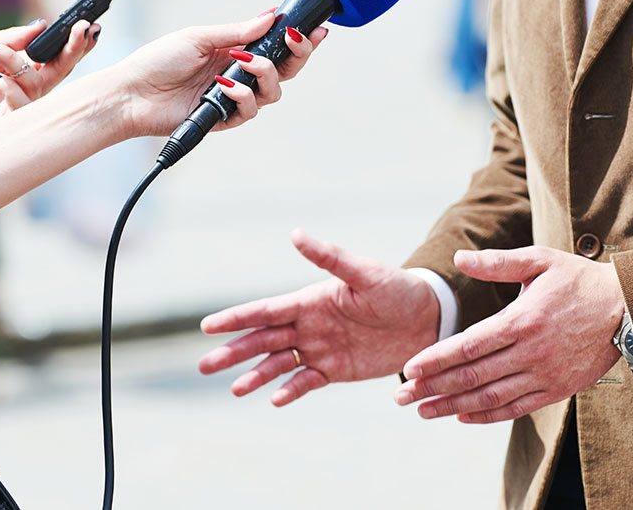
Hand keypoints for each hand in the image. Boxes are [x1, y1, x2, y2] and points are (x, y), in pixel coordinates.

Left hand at [0, 18, 97, 156]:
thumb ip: (11, 38)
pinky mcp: (7, 123)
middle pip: (61, 69)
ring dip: (19, 64)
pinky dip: (11, 89)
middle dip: (74, 49)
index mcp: (20, 65)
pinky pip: (22, 106)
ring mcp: (18, 104)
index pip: (55, 54)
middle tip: (84, 31)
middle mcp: (25, 85)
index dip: (73, 41)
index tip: (87, 25)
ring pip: (40, 84)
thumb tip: (42, 25)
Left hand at [106, 11, 327, 137]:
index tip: (314, 28)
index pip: (276, 46)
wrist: (131, 93)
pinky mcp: (223, 119)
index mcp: (235, 51)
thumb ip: (236, 31)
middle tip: (293, 41)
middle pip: (284, 71)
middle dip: (297, 56)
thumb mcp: (200, 36)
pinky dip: (242, 96)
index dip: (298, 40)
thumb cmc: (158, 60)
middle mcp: (239, 75)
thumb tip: (269, 17)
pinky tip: (223, 85)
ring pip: (272, 93)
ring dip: (265, 74)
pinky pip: (248, 111)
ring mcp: (233, 98)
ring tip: (242, 63)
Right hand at [198, 229, 438, 405]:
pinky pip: (307, 382)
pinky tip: (273, 400)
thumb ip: (330, 257)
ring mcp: (320, 348)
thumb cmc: (397, 288)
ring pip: (279, 364)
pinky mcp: (336, 370)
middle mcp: (309, 325)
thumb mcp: (365, 273)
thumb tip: (295, 234)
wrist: (428, 318)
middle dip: (234, 352)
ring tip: (234, 389)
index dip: (236, 318)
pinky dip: (290, 390)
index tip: (207, 326)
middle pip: (263, 340)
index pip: (265, 311)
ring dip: (256, 375)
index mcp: (310, 300)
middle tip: (204, 366)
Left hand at [394, 247, 624, 423]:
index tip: (408, 368)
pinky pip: (515, 408)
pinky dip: (486, 415)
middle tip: (401, 397)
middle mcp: (531, 352)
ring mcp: (545, 375)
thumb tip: (459, 258)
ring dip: (453, 406)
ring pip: (490, 397)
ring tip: (423, 410)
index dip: (436, 358)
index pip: (469, 345)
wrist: (630, 310)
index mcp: (523, 319)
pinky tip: (462, 416)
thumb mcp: (540, 260)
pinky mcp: (557, 390)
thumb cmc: (579, 280)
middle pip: (472, 376)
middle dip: (432, 388)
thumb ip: (498, 262)